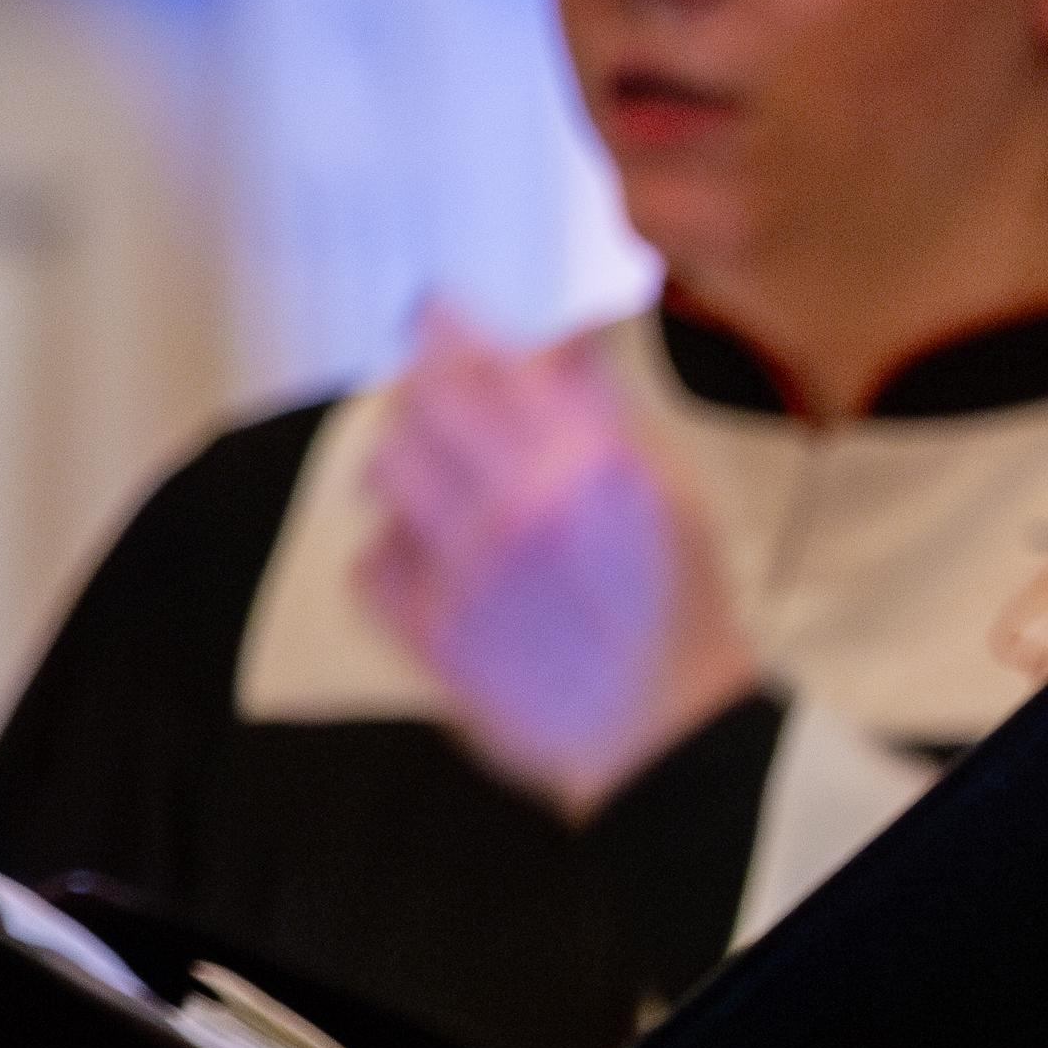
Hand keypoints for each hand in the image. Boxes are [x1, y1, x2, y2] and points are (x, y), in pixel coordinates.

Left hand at [355, 301, 764, 818]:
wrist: (665, 735)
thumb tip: (557, 345)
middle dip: (421, 389)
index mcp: (583, 463)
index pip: (481, 362)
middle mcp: (516, 505)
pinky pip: (368, 561)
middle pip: (417, 405)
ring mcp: (465, 570)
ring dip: (400, 461)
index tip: (433, 312)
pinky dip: (388, 547)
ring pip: (384, 472)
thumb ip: (605, 414)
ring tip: (428, 475)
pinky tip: (425, 553)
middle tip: (436, 398)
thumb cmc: (680, 611)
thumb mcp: (671, 495)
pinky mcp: (429, 631)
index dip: (444, 326)